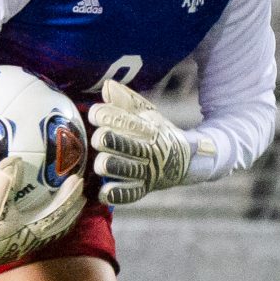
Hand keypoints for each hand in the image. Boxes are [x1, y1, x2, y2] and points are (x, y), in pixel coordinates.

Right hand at [0, 160, 87, 270]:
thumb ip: (2, 183)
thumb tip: (15, 160)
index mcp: (29, 231)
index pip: (57, 214)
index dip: (69, 198)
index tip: (78, 180)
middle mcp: (28, 240)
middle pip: (59, 223)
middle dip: (72, 206)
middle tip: (81, 189)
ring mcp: (19, 242)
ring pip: (48, 227)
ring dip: (60, 213)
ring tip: (65, 197)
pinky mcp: (8, 242)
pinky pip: (33, 226)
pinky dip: (41, 214)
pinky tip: (31, 203)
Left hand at [88, 77, 205, 205]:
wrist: (185, 160)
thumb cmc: (156, 133)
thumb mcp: (147, 114)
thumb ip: (125, 101)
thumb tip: (107, 86)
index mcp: (149, 129)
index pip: (128, 121)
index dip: (108, 116)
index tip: (94, 113)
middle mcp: (149, 151)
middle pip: (128, 146)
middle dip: (110, 140)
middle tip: (98, 138)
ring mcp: (147, 172)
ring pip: (127, 170)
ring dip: (113, 166)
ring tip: (101, 163)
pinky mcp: (143, 189)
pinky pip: (129, 194)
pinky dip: (116, 193)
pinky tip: (103, 190)